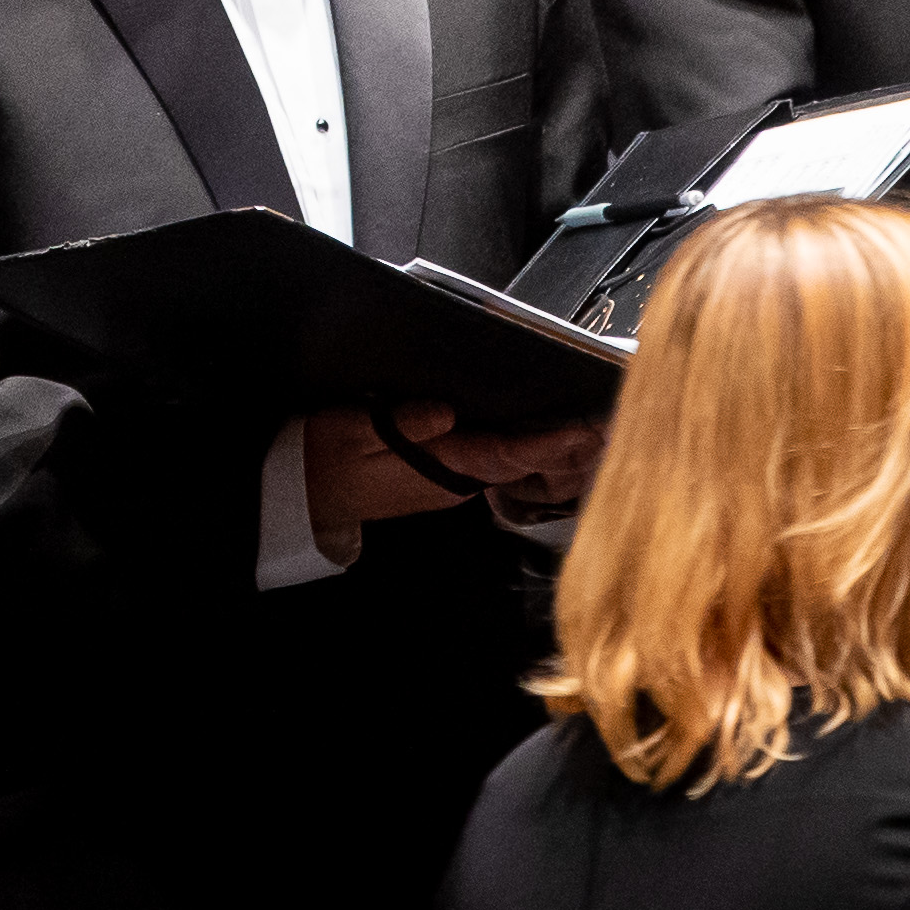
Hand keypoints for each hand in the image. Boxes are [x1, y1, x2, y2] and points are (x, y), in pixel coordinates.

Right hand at [301, 399, 598, 536]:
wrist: (306, 496)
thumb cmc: (323, 459)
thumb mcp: (348, 430)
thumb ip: (398, 423)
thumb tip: (444, 413)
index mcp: (434, 469)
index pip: (500, 454)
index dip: (541, 444)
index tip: (576, 432)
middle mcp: (451, 482)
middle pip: (517, 463)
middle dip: (560, 448)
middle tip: (603, 428)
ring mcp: (448, 484)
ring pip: (510, 465)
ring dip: (548, 451)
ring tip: (588, 433)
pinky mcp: (440, 478)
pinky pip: (494, 464)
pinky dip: (523, 453)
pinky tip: (542, 441)